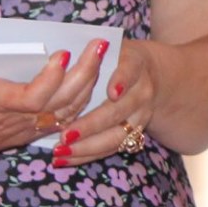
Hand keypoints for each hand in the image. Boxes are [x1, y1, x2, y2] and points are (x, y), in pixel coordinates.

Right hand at [0, 40, 105, 176]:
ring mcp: (23, 128)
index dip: (51, 79)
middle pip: (61, 102)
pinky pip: (62, 118)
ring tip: (102, 55)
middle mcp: (14, 119)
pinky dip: (81, 100)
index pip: (32, 98)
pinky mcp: (25, 132)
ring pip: (67, 111)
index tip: (64, 53)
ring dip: (88, 85)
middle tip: (101, 45)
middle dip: (85, 74)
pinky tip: (93, 80)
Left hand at [55, 39, 163, 168]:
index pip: (129, 70)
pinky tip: (66, 158)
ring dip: (88, 146)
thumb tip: (58, 57)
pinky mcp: (136, 133)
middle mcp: (143, 90)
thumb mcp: (108, 48)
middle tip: (65, 134)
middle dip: (92, 124)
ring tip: (61, 150)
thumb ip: (88, 53)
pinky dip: (88, 155)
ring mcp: (141, 114)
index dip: (122, 80)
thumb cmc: (115, 58)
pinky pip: (113, 148)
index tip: (112, 92)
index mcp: (135, 63)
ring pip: (117, 136)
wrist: (148, 74)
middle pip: (119, 110)